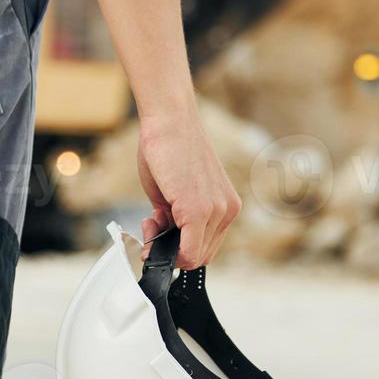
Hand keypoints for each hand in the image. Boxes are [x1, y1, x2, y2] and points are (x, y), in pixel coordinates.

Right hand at [136, 107, 241, 269]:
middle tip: (152, 226)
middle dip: (171, 249)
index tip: (161, 233)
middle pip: (201, 256)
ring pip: (192, 256)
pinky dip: (165, 249)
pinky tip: (151, 223)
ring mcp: (216, 212)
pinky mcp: (199, 212)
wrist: (169, 122)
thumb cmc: (169, 150)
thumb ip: (175, 220)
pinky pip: (187, 252)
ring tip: (151, 218)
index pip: (207, 247)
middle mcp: (227, 210)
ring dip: (165, 246)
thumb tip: (162, 243)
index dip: (181, 249)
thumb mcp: (176, 193)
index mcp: (226, 206)